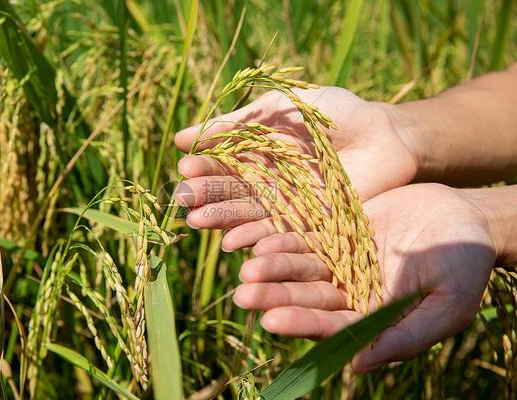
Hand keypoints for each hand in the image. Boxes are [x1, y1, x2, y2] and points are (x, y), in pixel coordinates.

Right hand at [174, 87, 417, 250]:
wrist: (385, 133)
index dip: (203, 167)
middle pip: (231, 193)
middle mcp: (267, 183)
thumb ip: (235, 124)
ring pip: (249, 216)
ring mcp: (286, 205)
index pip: (223, 164)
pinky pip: (279, 233)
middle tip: (182, 201)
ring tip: (197, 222)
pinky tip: (233, 242)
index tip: (183, 169)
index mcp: (257, 153)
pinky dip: (257, 238)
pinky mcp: (309, 225)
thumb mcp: (279, 109)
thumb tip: (180, 138)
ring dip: (222, 220)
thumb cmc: (334, 112)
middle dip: (206, 197)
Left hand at [232, 183, 495, 371]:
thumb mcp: (446, 305)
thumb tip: (359, 367)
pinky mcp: (336, 233)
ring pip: (301, 268)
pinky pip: (307, 237)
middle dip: (276, 298)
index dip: (304, 324)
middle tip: (244, 296)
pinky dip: (285, 240)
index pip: (334, 328)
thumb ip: (406, 336)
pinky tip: (262, 242)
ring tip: (248, 269)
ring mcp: (341, 263)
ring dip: (274, 269)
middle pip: (308, 299)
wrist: (463, 216)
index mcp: (374, 319)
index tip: (272, 321)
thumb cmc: (465, 265)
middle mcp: (351, 294)